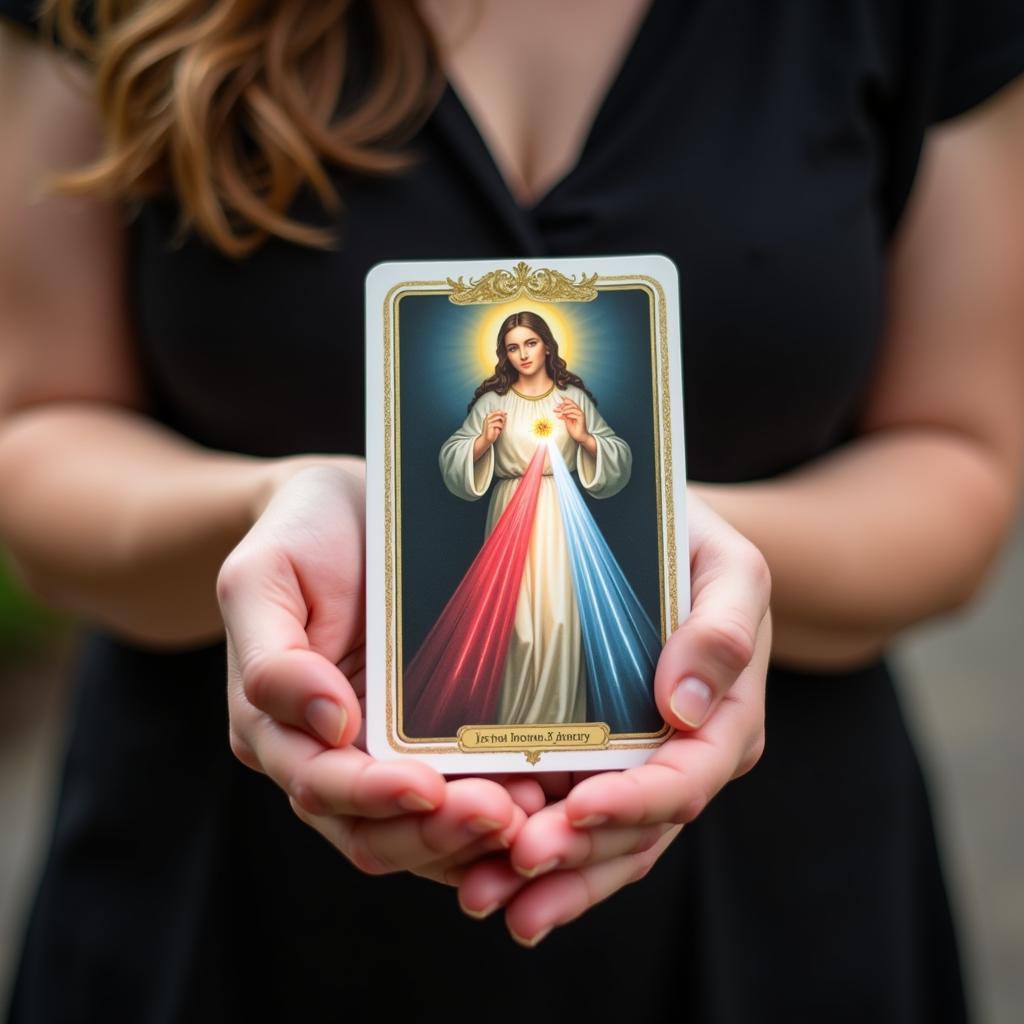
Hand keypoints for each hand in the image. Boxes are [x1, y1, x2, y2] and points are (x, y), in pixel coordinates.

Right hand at [219, 463, 531, 883]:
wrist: (350, 506)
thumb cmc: (300, 535)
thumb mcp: (262, 577)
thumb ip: (272, 658)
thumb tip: (326, 724)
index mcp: (278, 729)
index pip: (322, 787)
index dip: (372, 797)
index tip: (424, 788)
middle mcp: (334, 754)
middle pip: (377, 832)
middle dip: (437, 835)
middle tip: (500, 815)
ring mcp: (389, 751)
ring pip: (426, 831)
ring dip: (475, 839)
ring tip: (534, 817)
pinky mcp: (438, 737)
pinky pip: (467, 792)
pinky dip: (502, 813)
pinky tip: (545, 800)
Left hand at [455, 491, 771, 943]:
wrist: (659, 540)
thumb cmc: (699, 549)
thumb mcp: (729, 571)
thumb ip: (722, 632)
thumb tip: (684, 710)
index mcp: (722, 723)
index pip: (683, 781)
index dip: (632, 805)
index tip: (575, 811)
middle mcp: (678, 761)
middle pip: (634, 832)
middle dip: (576, 859)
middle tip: (512, 869)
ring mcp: (631, 769)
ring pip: (597, 845)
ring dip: (546, 880)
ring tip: (484, 897)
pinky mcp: (587, 763)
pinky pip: (563, 820)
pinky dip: (528, 855)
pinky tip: (478, 875)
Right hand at [476, 410, 506, 454]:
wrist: (486, 439)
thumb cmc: (492, 431)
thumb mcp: (496, 423)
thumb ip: (500, 418)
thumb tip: (505, 414)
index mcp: (488, 416)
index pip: (497, 411)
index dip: (502, 413)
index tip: (505, 415)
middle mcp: (488, 417)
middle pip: (499, 413)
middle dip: (503, 417)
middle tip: (503, 423)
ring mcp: (488, 421)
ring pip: (499, 418)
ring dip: (502, 423)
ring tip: (501, 427)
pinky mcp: (490, 425)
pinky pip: (498, 424)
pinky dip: (500, 427)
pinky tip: (499, 430)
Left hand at [553, 397, 590, 446]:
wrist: (580, 437)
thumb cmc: (574, 430)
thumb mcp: (567, 422)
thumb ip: (564, 416)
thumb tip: (558, 413)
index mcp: (575, 411)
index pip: (570, 403)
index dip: (565, 400)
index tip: (559, 398)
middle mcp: (578, 412)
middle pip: (572, 404)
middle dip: (564, 405)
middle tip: (557, 408)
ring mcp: (580, 415)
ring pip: (574, 408)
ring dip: (566, 409)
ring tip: (561, 412)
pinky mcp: (582, 418)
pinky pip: (576, 414)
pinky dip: (570, 414)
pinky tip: (565, 416)